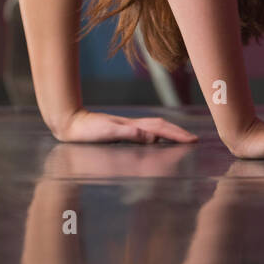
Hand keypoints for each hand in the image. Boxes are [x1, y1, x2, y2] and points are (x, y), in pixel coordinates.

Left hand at [53, 108, 198, 144]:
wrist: (70, 122)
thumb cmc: (86, 130)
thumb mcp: (107, 133)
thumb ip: (128, 134)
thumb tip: (151, 136)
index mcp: (132, 127)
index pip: (161, 130)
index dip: (177, 135)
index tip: (192, 140)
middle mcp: (132, 125)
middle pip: (161, 126)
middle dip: (178, 132)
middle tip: (193, 140)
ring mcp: (127, 126)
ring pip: (155, 127)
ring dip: (170, 132)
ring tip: (181, 138)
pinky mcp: (121, 130)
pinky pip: (146, 131)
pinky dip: (157, 134)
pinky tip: (155, 138)